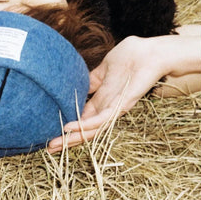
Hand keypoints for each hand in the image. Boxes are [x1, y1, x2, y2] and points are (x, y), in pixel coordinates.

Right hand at [48, 36, 165, 152]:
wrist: (151, 51)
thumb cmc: (131, 56)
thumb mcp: (104, 67)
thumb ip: (93, 79)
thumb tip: (78, 84)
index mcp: (103, 99)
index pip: (83, 117)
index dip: (69, 125)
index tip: (52, 132)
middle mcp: (108, 107)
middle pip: (86, 129)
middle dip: (68, 139)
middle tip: (49, 148)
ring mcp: (115, 108)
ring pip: (92, 129)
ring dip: (73, 138)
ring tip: (55, 144)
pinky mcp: (122, 104)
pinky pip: (102, 119)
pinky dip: (85, 125)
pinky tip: (70, 128)